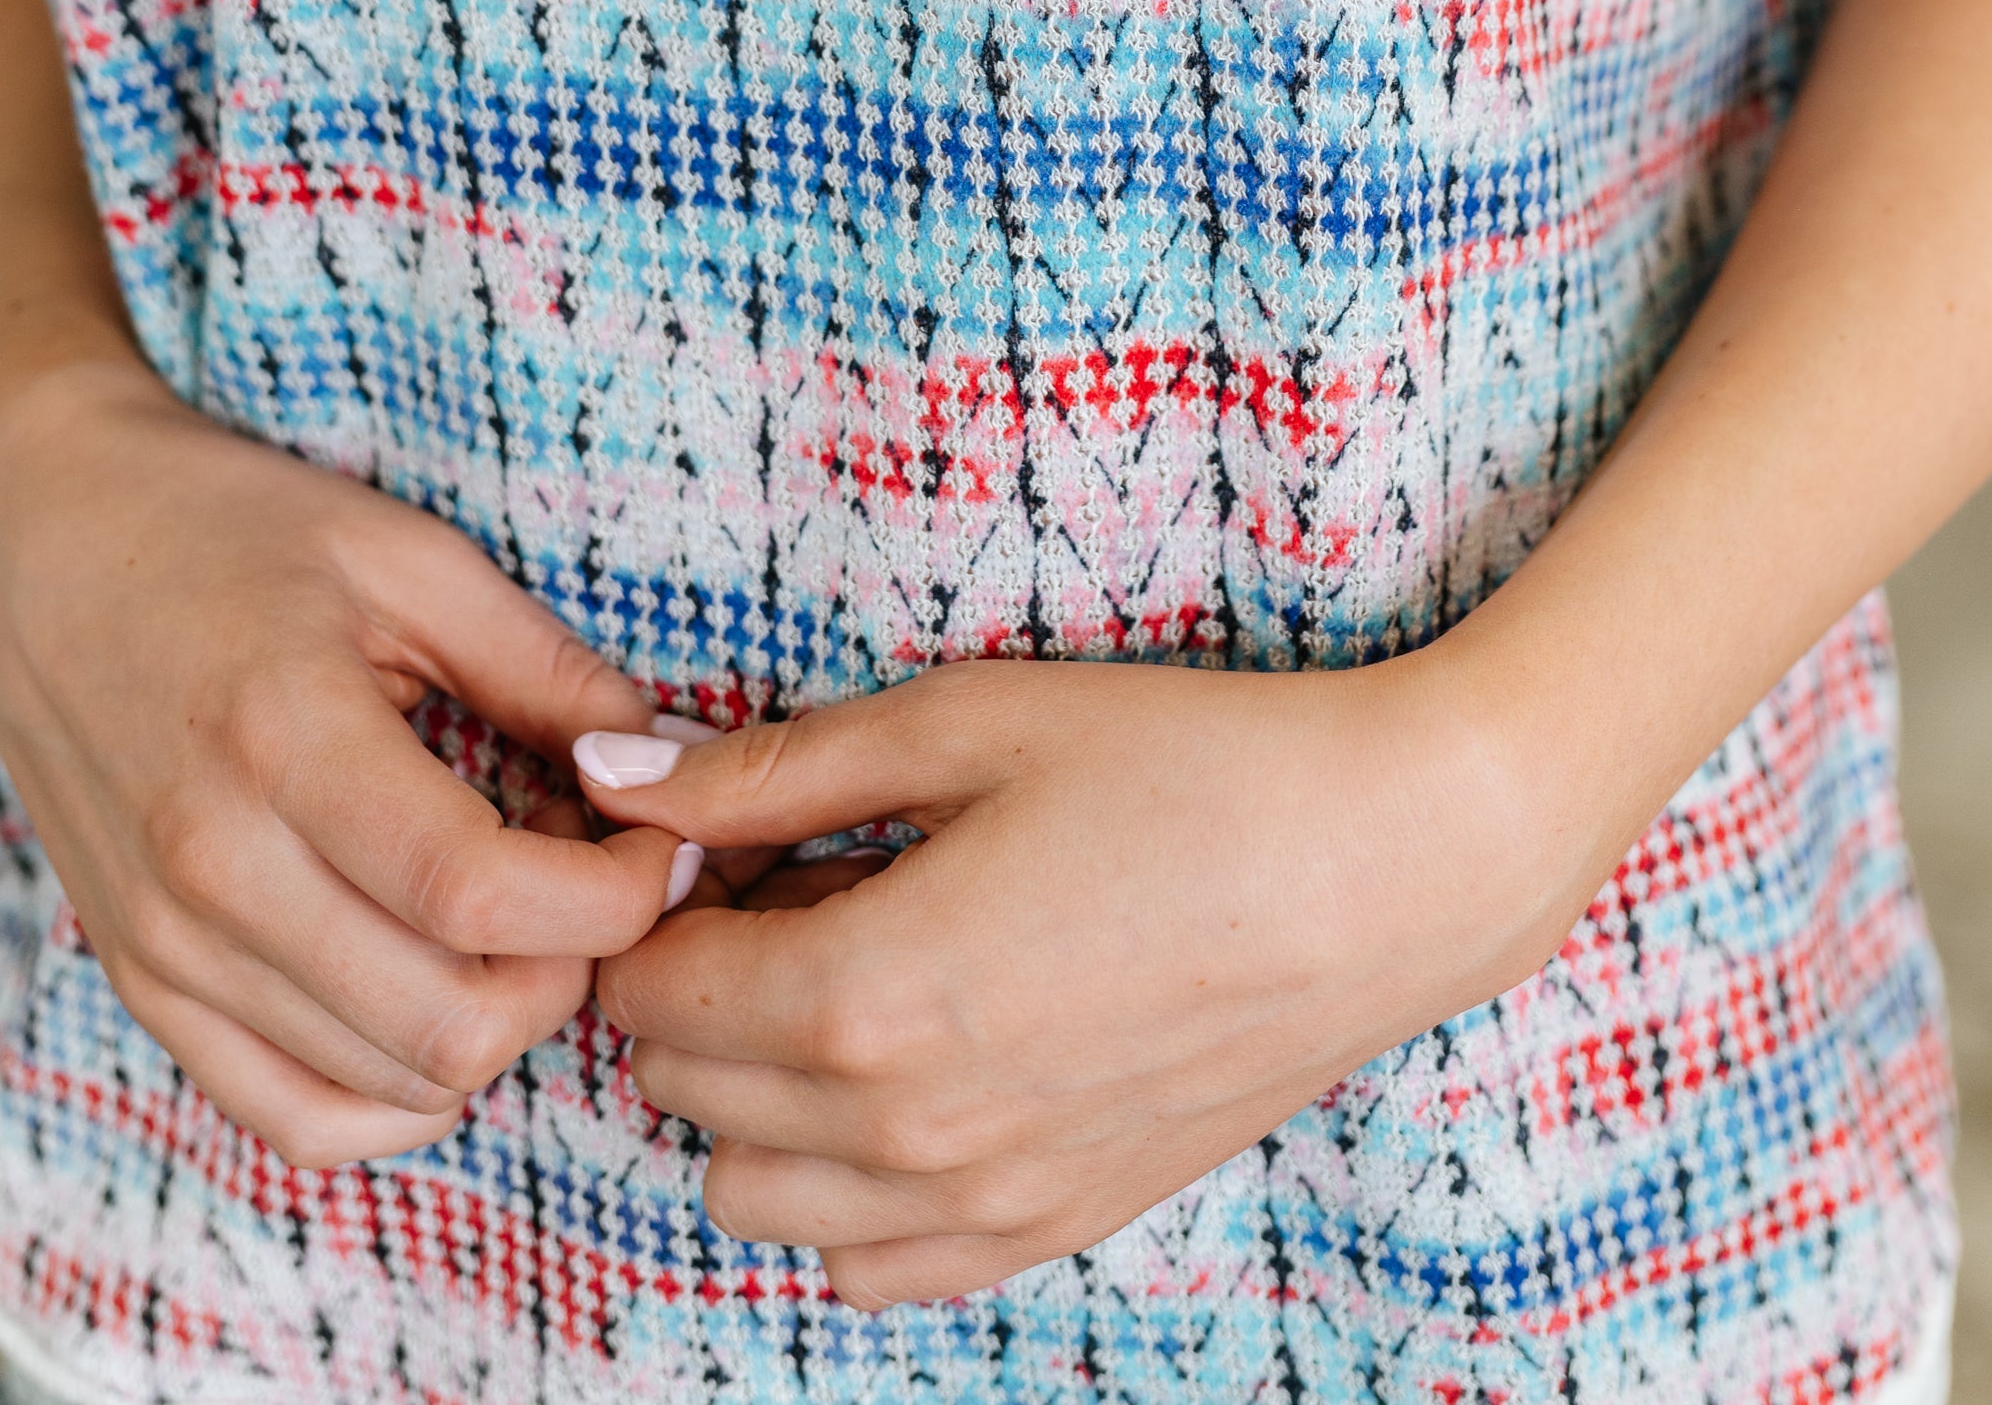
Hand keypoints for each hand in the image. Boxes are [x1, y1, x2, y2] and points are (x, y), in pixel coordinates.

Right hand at [0, 350, 695, 1167]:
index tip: (662, 837)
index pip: (482, 896)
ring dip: (497, 1017)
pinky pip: (297, 1116)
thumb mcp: (409, 558)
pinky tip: (442, 986)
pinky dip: (400, 1089)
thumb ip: (545, 671)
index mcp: (285, 739)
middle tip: (591, 866)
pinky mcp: (146, 986)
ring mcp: (166, 946)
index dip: (615, 895)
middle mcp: (212, 869)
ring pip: (390, 1084)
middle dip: (572, 964)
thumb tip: (671, 769)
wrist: (47, 549)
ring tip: (510, 902)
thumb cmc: (235, 531)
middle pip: (450, 1020)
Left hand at [586, 647, 1589, 1306]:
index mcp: (861, 997)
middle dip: (699, 988)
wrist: (1383, 867)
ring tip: (850, 973)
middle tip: (789, 882)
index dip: (659, 901)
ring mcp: (979, 1204)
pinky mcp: (1049, 1229)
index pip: (648, 993)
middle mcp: (902, 1134)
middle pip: (684, 1095)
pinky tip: (914, 1067)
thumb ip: (769, 767)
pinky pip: (868, 1269)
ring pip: (752, 1202)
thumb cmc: (1181, 766)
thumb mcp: (963, 722)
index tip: (721, 835)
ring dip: (757, 1097)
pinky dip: (845, 1191)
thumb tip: (608, 772)